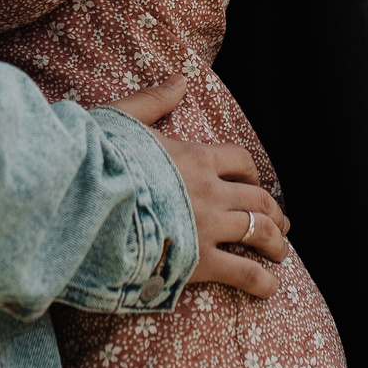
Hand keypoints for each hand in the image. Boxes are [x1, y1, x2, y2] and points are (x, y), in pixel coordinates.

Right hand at [104, 78, 290, 299]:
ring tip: (280, 253)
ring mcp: (208, 226)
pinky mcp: (200, 261)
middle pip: (258, 199)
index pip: (240, 161)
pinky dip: (263, 281)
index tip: (253, 184)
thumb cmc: (99, 160)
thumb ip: (154, 100)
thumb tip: (181, 79)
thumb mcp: (124, 119)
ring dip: (276, 243)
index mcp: (195, 157)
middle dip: (273, 212)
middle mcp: (210, 190)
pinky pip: (244, 272)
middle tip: (280, 224)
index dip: (251, 173)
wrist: (86, 202)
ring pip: (259, 231)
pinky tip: (270, 287)